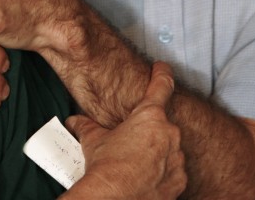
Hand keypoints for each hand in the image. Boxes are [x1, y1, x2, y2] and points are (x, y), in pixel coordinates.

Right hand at [64, 62, 185, 199]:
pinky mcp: (179, 181)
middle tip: (130, 143)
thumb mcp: (94, 142)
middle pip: (161, 125)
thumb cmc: (106, 168)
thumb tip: (75, 122)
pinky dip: (162, 174)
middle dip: (147, 132)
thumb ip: (87, 127)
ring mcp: (176, 159)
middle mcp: (168, 134)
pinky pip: (173, 172)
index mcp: (150, 117)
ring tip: (135, 165)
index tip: (162, 68)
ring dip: (156, 153)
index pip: (161, 86)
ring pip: (169, 149)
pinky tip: (145, 180)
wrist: (114, 199)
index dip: (162, 74)